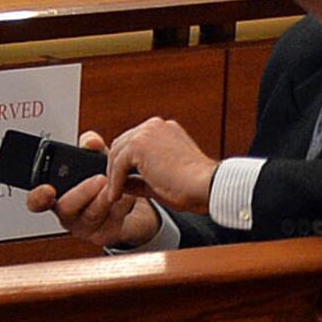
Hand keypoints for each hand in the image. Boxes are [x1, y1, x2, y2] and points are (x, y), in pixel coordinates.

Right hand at [29, 158, 161, 248]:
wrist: (124, 204)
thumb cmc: (101, 182)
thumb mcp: (94, 160)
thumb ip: (89, 148)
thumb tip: (91, 141)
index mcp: (55, 195)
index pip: (36, 201)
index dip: (38, 196)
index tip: (48, 190)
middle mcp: (66, 213)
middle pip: (66, 208)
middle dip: (83, 192)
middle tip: (100, 178)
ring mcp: (84, 226)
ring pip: (93, 214)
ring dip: (106, 196)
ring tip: (117, 182)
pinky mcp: (105, 234)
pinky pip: (113, 219)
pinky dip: (124, 202)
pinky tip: (128, 192)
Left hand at [104, 116, 220, 216]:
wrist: (207, 186)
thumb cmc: (193, 186)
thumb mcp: (160, 180)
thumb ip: (139, 179)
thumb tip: (121, 184)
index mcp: (164, 130)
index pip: (134, 143)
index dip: (125, 163)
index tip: (121, 181)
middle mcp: (154, 126)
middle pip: (122, 145)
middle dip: (116, 167)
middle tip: (113, 188)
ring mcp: (147, 132)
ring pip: (117, 154)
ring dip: (113, 175)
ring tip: (114, 195)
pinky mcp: (139, 144)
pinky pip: (118, 164)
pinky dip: (115, 181)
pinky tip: (115, 196)